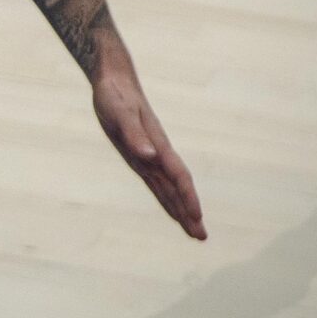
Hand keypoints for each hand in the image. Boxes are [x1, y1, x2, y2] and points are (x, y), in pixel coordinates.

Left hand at [92, 60, 206, 239]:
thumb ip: (134, 134)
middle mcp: (157, 154)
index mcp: (157, 145)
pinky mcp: (139, 156)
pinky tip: (172, 209)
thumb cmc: (115, 95)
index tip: (197, 217)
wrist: (114, 81)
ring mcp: (149, 156)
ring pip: (168, 189)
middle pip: (177, 188)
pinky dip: (166, 198)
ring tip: (194, 231)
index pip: (177, 176)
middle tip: (202, 237)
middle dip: (189, 212)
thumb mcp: (120, 113)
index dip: (187, 197)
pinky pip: (156, 182)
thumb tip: (149, 156)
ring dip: (181, 209)